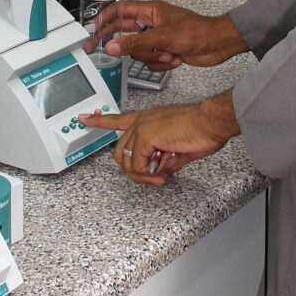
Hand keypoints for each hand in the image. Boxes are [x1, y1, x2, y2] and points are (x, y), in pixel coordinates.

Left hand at [79, 91, 239, 185]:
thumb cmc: (202, 130)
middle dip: (135, 171)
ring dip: (143, 174)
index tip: (84, 118)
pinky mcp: (145, 135)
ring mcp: (141, 128)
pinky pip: (138, 164)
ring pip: (127, 161)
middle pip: (120, 152)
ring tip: (161, 174)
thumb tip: (163, 170)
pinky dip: (150, 172)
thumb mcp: (180, 149)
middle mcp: (141, 121)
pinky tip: (163, 168)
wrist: (210, 121)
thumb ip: (167, 159)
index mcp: (148, 119)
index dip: (100, 121)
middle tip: (155, 177)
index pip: (118, 119)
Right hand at [82, 0, 247, 70]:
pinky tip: (175, 60)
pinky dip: (162, 64)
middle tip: (97, 48)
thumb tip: (112, 46)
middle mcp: (151, 23)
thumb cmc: (197, 31)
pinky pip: (151, 62)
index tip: (92, 29)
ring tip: (168, 54)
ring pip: (139, 52)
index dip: (104, 18)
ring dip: (152, 57)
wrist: (218, 45)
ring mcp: (158, 38)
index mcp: (150, 11)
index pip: (120, 10)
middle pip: (126, 33)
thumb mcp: (163, 37)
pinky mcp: (165, 51)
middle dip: (121, 44)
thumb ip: (135, 43)